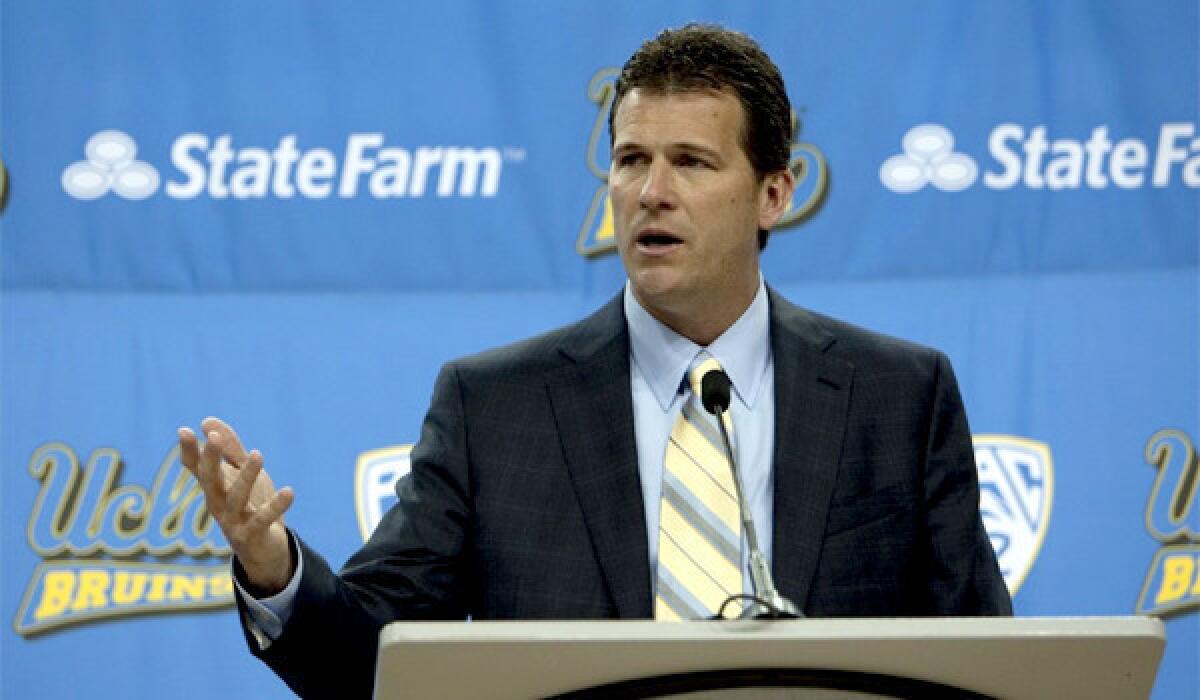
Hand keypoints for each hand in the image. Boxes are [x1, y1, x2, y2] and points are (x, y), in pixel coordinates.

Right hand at [178, 416, 294, 594]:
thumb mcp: (240, 474)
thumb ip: (229, 449)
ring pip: (236, 498)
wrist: (264, 551)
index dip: (190, 451)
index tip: (184, 430)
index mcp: (215, 487)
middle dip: (211, 460)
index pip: (197, 467)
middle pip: (210, 480)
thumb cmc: (250, 506)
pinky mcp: (251, 535)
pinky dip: (275, 506)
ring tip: (258, 455)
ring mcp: (233, 521)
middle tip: (214, 438)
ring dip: (247, 477)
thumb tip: (207, 422)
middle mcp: (218, 504)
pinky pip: (262, 520)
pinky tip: (289, 491)